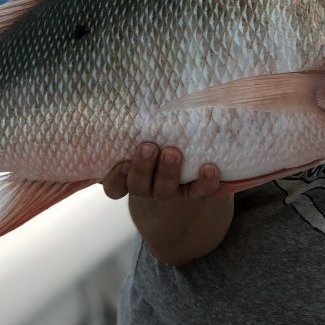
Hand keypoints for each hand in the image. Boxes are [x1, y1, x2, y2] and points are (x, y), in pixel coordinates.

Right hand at [101, 142, 232, 264]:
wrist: (188, 225)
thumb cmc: (159, 177)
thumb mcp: (144, 169)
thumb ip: (138, 142)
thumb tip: (139, 99)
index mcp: (131, 182)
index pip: (114, 184)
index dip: (114, 176)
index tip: (120, 162)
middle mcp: (148, 191)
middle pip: (139, 183)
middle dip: (142, 166)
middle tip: (148, 147)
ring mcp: (171, 196)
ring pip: (165, 189)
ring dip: (168, 172)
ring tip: (173, 153)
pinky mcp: (196, 197)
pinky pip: (199, 192)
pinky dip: (205, 182)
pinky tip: (211, 169)